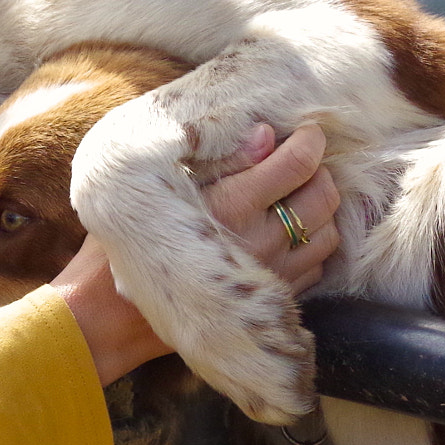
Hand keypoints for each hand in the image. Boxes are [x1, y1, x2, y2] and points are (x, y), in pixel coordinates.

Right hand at [52, 121, 340, 384]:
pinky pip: (317, 266)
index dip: (309, 142)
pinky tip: (290, 235)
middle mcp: (258, 241)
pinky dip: (313, 245)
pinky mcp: (274, 301)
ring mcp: (271, 275)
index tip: (306, 134)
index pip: (297, 164)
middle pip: (323, 196)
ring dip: (321, 211)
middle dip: (320, 173)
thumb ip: (218, 159)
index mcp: (229, 205)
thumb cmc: (133, 237)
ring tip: (299, 198)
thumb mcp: (161, 189)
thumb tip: (267, 134)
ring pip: (328, 233)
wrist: (116, 310)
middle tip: (304, 164)